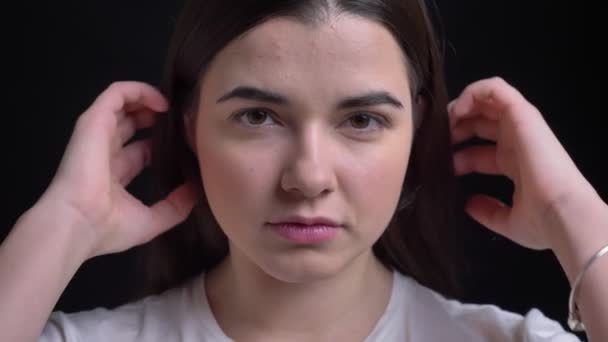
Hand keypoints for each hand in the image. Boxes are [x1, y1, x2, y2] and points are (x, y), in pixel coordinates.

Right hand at [38, 81, 196, 257]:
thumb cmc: (109, 226)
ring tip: (175, 107)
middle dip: (159, 118)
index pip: (143, 150)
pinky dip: (139, 90)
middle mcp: (107, 151)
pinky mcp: (94, 120)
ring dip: (150, 99)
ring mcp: (99, 134)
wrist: (79, 224)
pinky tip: (162, 103)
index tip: (188, 144)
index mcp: (116, 174)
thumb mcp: (152, 220)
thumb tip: (196, 192)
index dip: (164, 143)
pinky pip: (116, 93)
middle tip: (184, 121)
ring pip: (125, 104)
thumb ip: (175, 206)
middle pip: (134, 124)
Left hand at [448, 77, 597, 249]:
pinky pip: (496, 88)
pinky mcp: (522, 114)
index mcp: (514, 164)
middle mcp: (517, 142)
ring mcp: (520, 126)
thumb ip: (488, 211)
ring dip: (462, 106)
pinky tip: (458, 110)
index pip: (479, 153)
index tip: (440, 167)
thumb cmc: (541, 221)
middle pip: (480, 123)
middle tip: (437, 140)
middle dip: (455, 128)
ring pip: (487, 100)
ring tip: (446, 121)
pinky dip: (473, 91)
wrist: (562, 216)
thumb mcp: (508, 221)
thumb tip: (470, 205)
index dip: (457, 156)